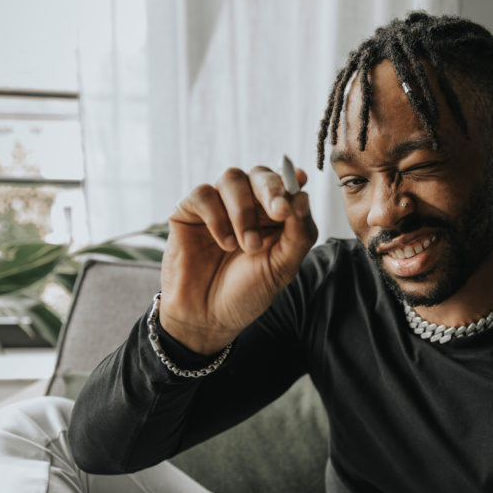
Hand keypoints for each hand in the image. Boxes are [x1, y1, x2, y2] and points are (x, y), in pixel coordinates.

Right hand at [159, 165, 317, 354]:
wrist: (207, 318)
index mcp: (273, 215)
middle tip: (280, 211)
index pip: (285, 182)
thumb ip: (299, 234)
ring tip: (247, 246)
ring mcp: (217, 206)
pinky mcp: (189, 212)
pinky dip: (217, 218)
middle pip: (259, 174)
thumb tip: (303, 197)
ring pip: (232, 178)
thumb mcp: (282, 267)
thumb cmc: (247, 293)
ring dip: (244, 211)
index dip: (291, 179)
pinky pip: (203, 194)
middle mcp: (246, 205)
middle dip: (271, 190)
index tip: (300, 182)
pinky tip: (225, 244)